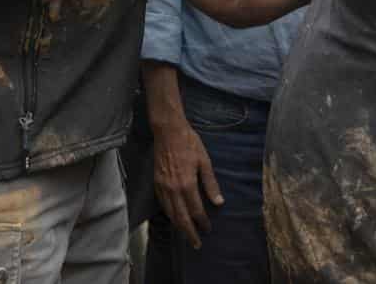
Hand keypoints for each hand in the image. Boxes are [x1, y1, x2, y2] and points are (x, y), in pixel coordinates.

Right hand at [152, 111, 223, 248]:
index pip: (196, 210)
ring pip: (170, 213)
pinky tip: (174, 217)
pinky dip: (169, 214)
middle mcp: (173, 189)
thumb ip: (211, 184)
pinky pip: (162, 204)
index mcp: (187, 184)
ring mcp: (163, 187)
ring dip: (178, 226)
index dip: (202, 222)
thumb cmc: (189, 144)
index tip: (208, 229)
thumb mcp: (205, 161)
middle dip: (189, 233)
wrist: (168, 132)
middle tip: (196, 244)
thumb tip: (219, 202)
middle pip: (181, 217)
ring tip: (186, 235)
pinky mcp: (156, 183)